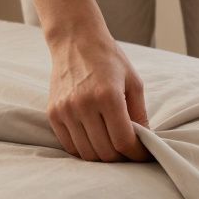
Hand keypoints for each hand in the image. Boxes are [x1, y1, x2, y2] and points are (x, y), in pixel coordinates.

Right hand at [47, 32, 150, 161]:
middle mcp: (84, 105)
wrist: (75, 40)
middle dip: (121, 158)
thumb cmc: (108, 59)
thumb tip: (145, 142)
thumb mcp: (133, 82)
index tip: (143, 155)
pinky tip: (95, 142)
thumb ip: (140, 114)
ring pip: (86, 153)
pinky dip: (84, 150)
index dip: (136, 154)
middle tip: (129, 152)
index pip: (123, 141)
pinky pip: (69, 145)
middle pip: (105, 152)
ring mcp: (65, 110)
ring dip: (102, 157)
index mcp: (108, 96)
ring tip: (113, 148)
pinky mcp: (53, 113)